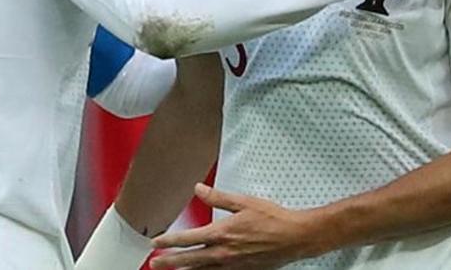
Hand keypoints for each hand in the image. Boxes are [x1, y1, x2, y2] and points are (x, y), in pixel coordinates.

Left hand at [150, 184, 323, 268]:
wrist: (295, 237)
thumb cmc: (273, 218)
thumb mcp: (244, 202)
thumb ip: (218, 197)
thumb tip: (198, 189)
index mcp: (222, 232)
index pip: (188, 238)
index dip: (169, 240)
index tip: (156, 242)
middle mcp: (224, 252)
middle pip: (189, 259)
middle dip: (170, 261)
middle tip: (154, 263)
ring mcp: (233, 264)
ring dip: (185, 269)